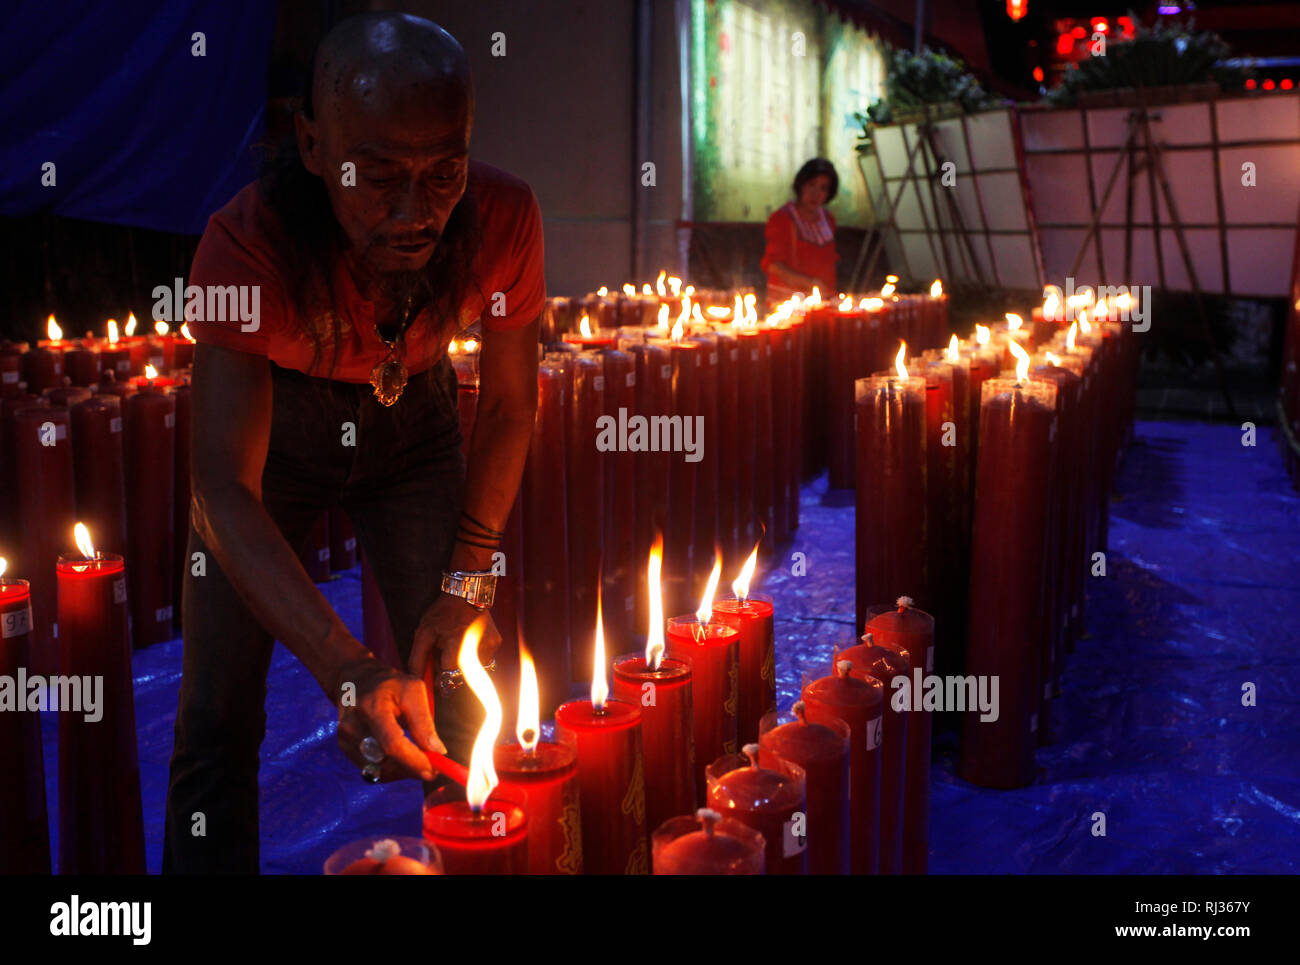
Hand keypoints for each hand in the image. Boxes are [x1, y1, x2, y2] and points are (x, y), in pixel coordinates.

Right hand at [336, 657, 442, 782]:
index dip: (414, 761)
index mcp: (372, 707)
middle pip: (386, 762)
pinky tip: (402, 759)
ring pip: (380, 770)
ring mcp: (346, 739)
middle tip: (433, 768)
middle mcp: (353, 726)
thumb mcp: (414, 692)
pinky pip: (372, 770)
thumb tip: (437, 751)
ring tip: (418, 760)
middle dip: (412, 769)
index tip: (434, 770)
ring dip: (403, 771)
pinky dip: (391, 770)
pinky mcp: (345, 748)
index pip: (392, 744)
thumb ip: (423, 722)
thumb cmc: (390, 685)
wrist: (357, 680)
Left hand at [408, 591, 501, 677]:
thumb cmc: (442, 613)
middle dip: (450, 669)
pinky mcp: (496, 644)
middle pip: (461, 676)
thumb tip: (416, 680)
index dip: (439, 676)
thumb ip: (418, 660)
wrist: (466, 592)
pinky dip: (472, 656)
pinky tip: (466, 640)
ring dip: (462, 663)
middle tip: (444, 651)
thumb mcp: (424, 633)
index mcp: (458, 649)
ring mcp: (490, 647)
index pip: (448, 679)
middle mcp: (478, 651)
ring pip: (472, 670)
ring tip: (456, 643)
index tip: (435, 667)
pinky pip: (482, 659)